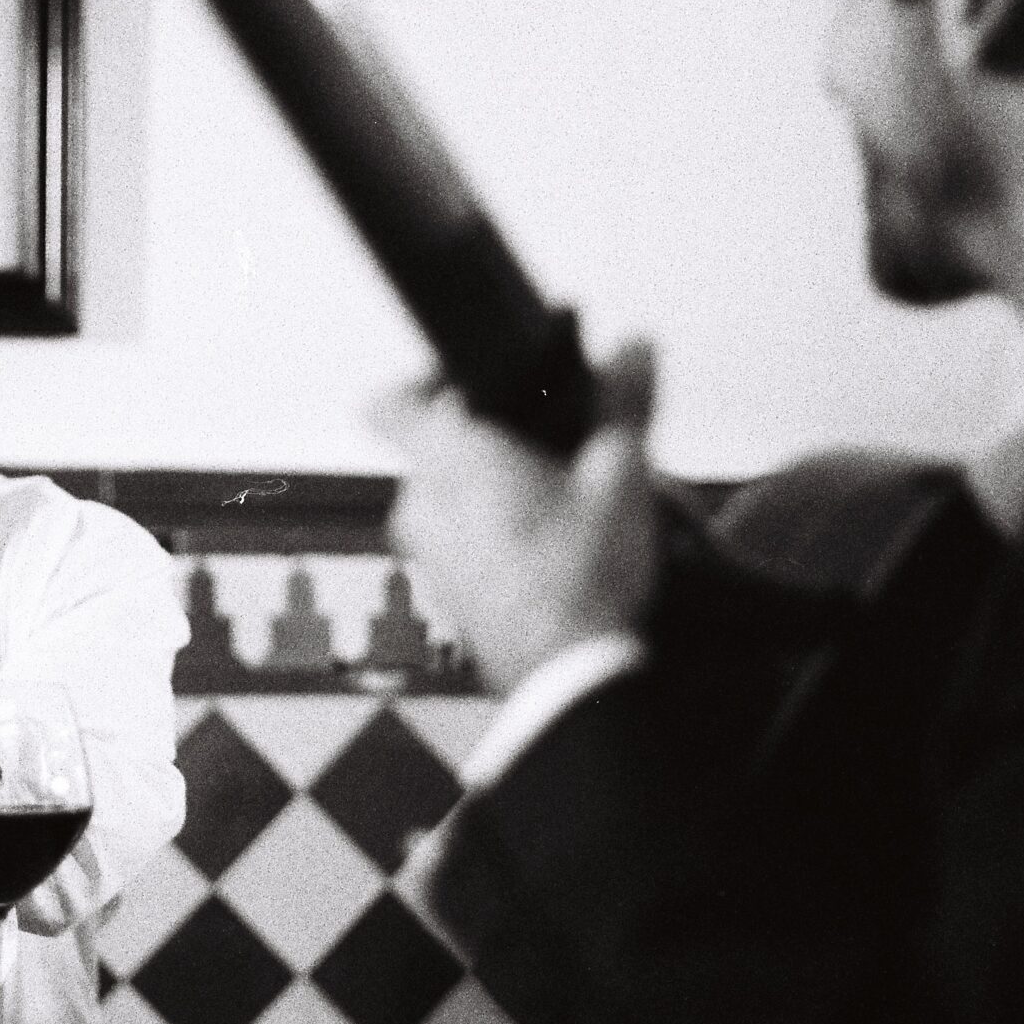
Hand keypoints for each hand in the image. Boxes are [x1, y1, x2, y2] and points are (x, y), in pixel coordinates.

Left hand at [370, 343, 660, 693]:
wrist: (572, 677)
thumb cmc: (583, 576)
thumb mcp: (620, 474)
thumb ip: (624, 401)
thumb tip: (635, 346)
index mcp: (448, 460)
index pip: (389, 401)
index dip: (423, 383)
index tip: (471, 385)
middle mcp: (421, 505)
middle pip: (433, 450)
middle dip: (485, 443)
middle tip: (548, 448)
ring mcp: (427, 557)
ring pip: (448, 501)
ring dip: (490, 494)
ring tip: (558, 504)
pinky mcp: (446, 596)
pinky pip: (458, 546)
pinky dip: (491, 537)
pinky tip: (549, 550)